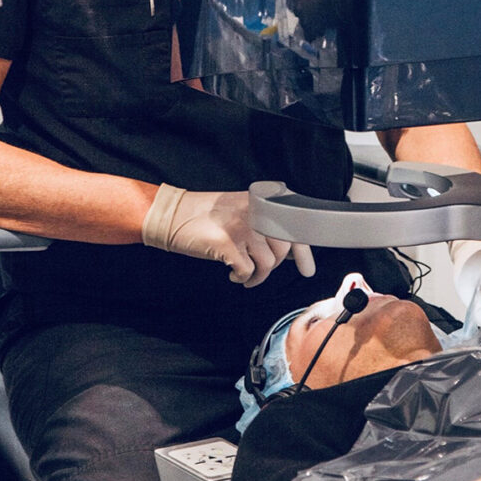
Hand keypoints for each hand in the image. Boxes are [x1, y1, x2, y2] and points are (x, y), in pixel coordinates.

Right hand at [141, 184, 315, 287]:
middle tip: (259, 271)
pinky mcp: (227, 244)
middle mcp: (255, 213)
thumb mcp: (240, 209)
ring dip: (258, 276)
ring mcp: (242, 227)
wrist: (173, 215)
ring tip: (246, 275)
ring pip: (268, 263)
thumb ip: (263, 223)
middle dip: (273, 267)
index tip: (307, 269)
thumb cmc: (205, 215)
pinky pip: (248, 270)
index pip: (292, 228)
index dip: (303, 252)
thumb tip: (287, 250)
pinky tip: (234, 275)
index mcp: (260, 203)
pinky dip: (243, 278)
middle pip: (282, 249)